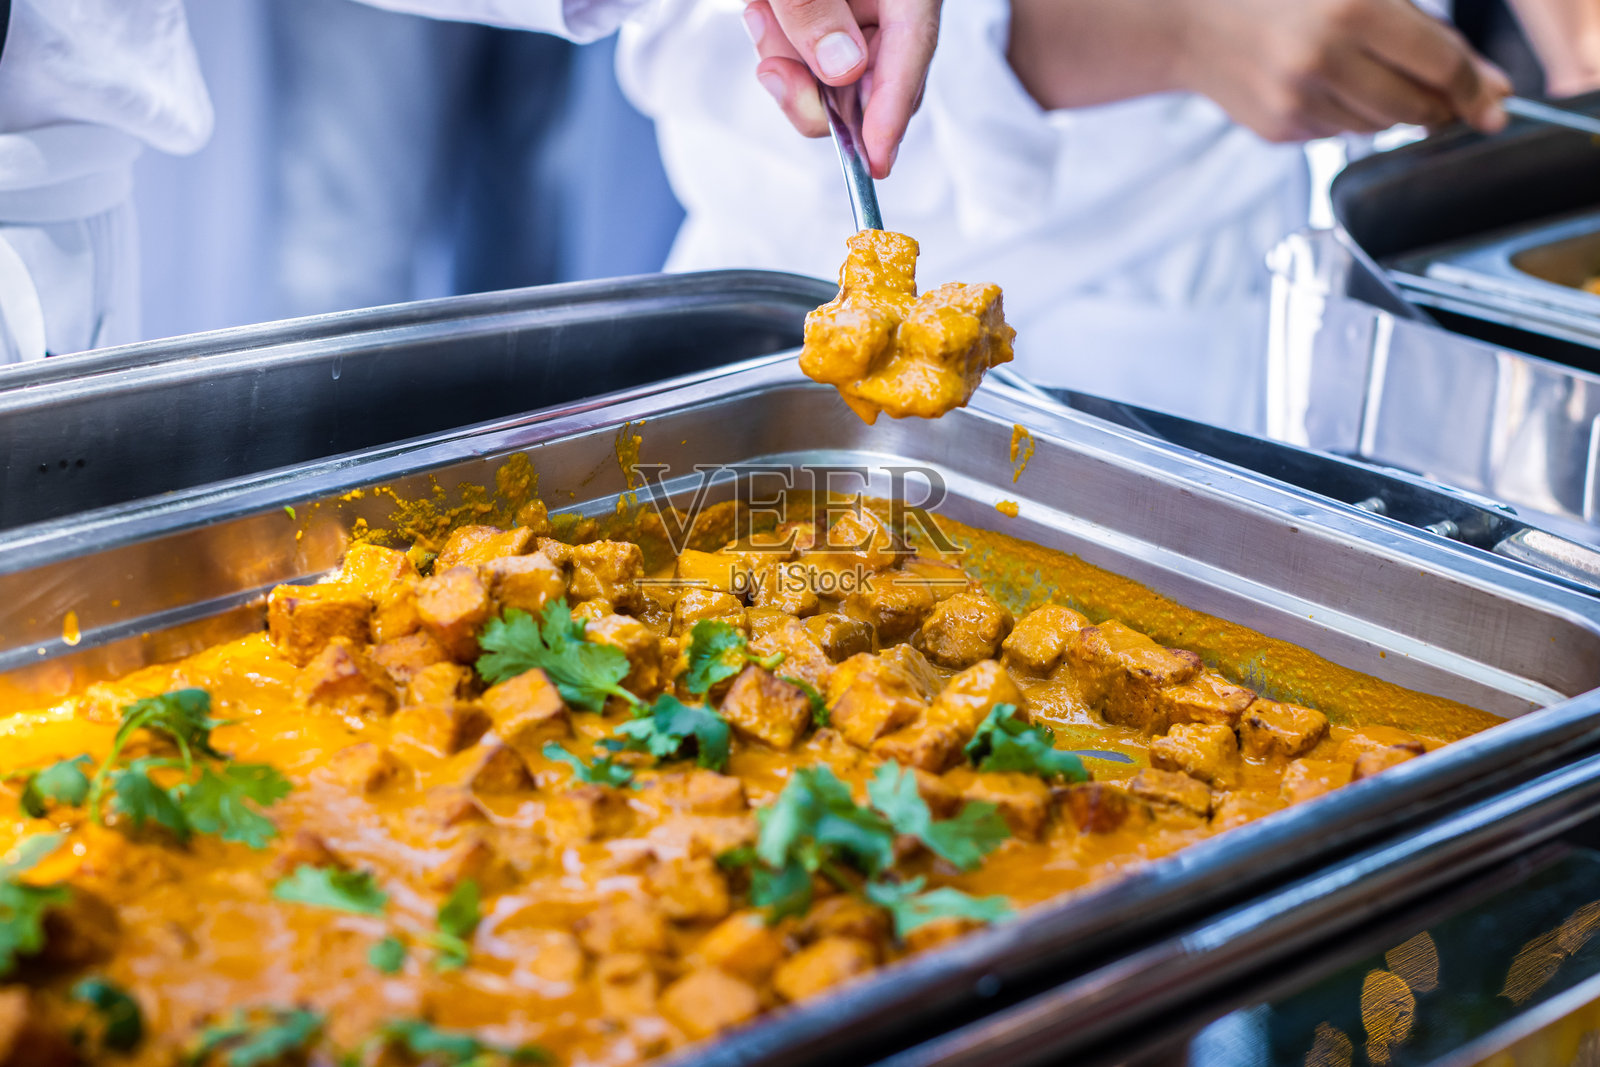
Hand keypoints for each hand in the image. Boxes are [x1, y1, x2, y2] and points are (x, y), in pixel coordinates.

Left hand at [742, 0, 941, 176]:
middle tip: (774, 73)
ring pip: (833, 78)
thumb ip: (816, 10)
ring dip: (787, 64)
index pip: (913, 50)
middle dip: (815, 93)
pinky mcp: (833, 24)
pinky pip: (810, 61)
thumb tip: (841, 70)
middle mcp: (892, 6)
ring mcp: (863, 16)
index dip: (893, 114)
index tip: (875, 163)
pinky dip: (780, 48)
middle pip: (871, 80)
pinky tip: (763, 12)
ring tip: (761, 13)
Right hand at [1171, 0, 1510, 139]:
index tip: (1495, 104)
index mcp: (1352, 9)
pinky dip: (1344, 115)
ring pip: (1378, 127)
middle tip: (1435, 92)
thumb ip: (1429, 34)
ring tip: (1358, 73)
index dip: (1476, 89)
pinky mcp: (1278, 129)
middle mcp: (1323, 59)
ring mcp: (1296, 101)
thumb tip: (1489, 90)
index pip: (1441, 65)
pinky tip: (1319, 86)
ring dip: (1386, 108)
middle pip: (1415, 108)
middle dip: (1434, 104)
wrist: (1193, 20)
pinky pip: (1337, 135)